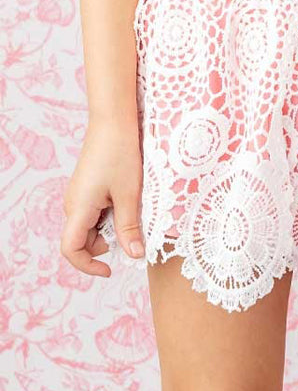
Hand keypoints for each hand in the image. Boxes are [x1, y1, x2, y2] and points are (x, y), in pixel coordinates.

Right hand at [60, 118, 143, 276]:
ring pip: (90, 225)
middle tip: (132, 230)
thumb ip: (129, 227)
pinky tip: (128, 200)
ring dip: (110, 227)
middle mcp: (73, 205)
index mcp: (78, 209)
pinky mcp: (86, 187)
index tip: (110, 269)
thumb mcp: (129, 193)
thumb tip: (134, 255)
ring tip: (132, 209)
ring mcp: (78, 196)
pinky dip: (110, 214)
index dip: (88, 265)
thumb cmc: (121, 154)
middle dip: (106, 243)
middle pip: (82, 239)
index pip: (71, 250)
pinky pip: (94, 211)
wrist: (113, 121)